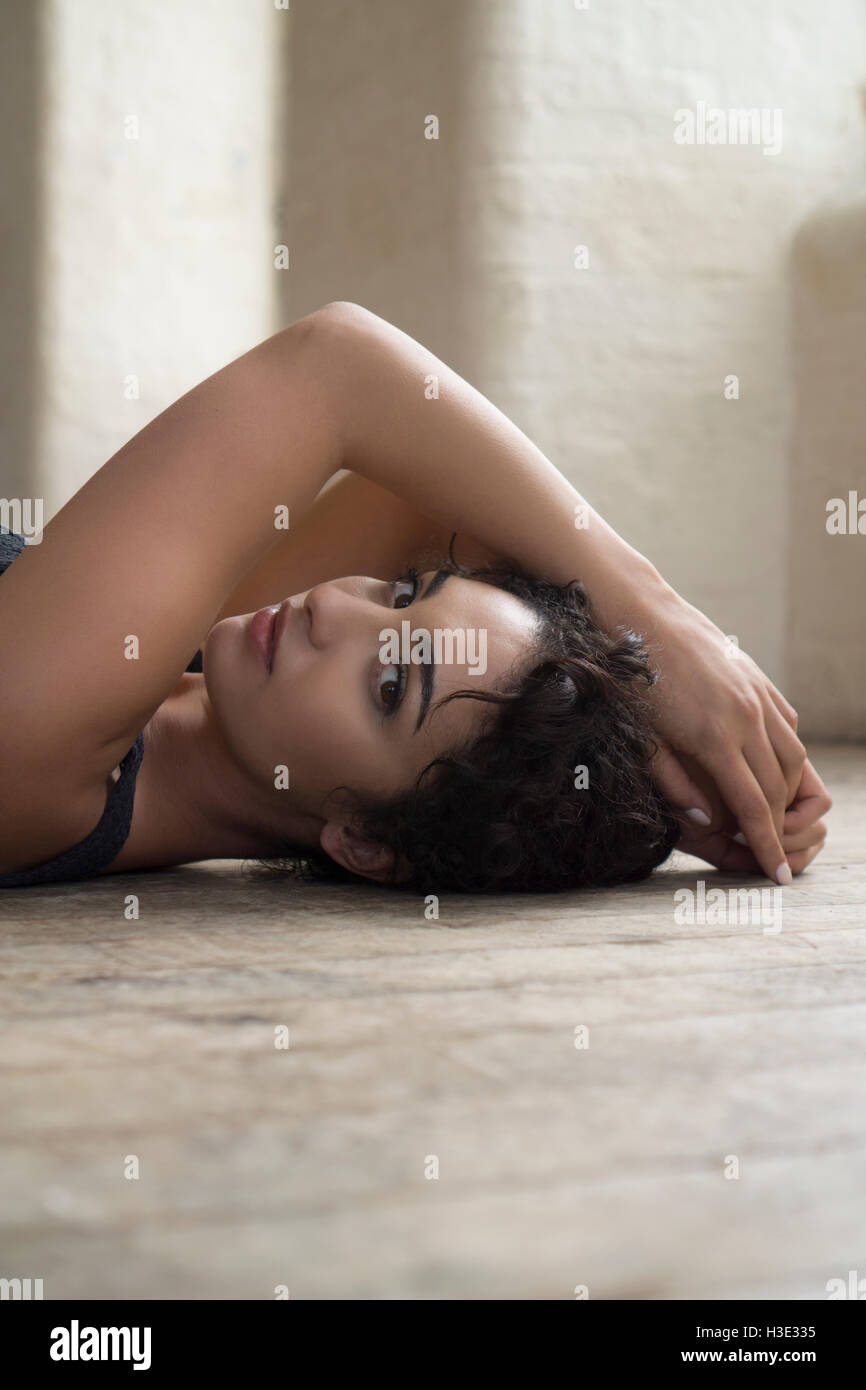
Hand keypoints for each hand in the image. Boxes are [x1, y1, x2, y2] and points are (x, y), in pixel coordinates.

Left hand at [633, 588, 829, 881]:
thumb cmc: (632, 679)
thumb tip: (708, 820)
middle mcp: (746, 716)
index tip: (777, 875)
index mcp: (715, 737)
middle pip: (777, 787)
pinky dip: (786, 754)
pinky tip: (774, 769)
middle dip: (780, 827)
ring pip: (792, 757)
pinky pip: (786, 726)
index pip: (752, 806)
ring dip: (789, 792)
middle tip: (776, 855)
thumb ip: (675, 783)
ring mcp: (757, 695)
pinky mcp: (758, 680)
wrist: (640, 613)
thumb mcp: (643, 738)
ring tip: (776, 818)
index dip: (767, 845)